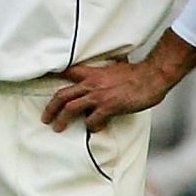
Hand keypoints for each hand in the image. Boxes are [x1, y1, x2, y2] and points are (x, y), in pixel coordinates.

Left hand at [42, 58, 171, 132]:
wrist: (152, 77)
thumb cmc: (138, 73)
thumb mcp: (118, 66)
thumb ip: (109, 69)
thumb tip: (112, 67)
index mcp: (93, 73)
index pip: (67, 72)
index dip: (54, 77)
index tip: (43, 83)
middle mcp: (91, 84)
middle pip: (62, 95)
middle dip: (51, 108)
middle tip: (45, 118)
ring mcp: (98, 96)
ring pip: (71, 108)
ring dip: (62, 120)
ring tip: (57, 128)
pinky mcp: (108, 107)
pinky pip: (92, 120)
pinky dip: (91, 126)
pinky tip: (95, 128)